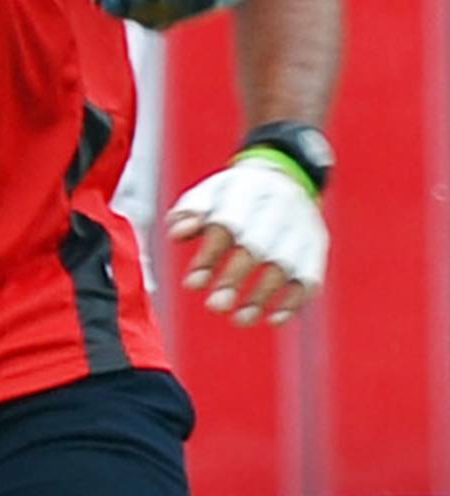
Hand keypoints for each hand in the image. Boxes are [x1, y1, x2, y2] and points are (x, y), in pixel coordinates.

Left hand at [166, 156, 327, 326]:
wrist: (283, 176)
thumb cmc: (234, 196)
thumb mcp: (209, 194)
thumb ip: (189, 213)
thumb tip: (179, 234)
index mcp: (246, 191)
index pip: (227, 225)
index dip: (210, 256)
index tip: (191, 285)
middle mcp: (277, 207)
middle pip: (257, 246)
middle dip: (234, 278)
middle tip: (215, 306)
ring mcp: (301, 227)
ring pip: (285, 265)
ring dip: (263, 296)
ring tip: (240, 320)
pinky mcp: (316, 245)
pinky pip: (311, 277)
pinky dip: (294, 301)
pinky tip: (273, 319)